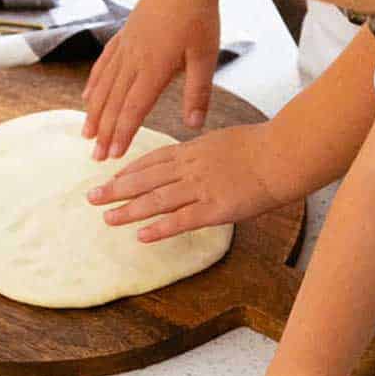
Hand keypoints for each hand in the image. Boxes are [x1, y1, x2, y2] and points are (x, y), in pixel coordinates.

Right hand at [83, 0, 219, 159]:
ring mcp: (126, 46)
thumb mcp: (206, 57)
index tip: (113, 155)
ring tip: (86, 133)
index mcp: (154, 68)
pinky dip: (94, 83)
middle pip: (114, 102)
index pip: (133, 109)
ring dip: (94, 112)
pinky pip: (104, 64)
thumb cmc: (200, 16)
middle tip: (95, 156)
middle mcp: (134, 59)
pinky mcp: (125, 35)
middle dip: (104, 131)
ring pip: (104, 85)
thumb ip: (198, 93)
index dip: (122, 133)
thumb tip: (193, 126)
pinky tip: (87, 96)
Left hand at [87, 123, 285, 239]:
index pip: (153, 160)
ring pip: (156, 200)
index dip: (129, 171)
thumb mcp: (225, 140)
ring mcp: (201, 188)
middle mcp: (191, 168)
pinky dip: (159, 228)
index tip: (111, 178)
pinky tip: (141, 235)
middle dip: (116, 188)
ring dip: (129, 210)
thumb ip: (206, 152)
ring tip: (107, 218)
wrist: (282, 155)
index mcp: (194, 150)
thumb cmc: (262, 147)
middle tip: (92, 197)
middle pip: (145, 179)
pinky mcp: (215, 208)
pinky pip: (181, 220)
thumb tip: (198, 157)